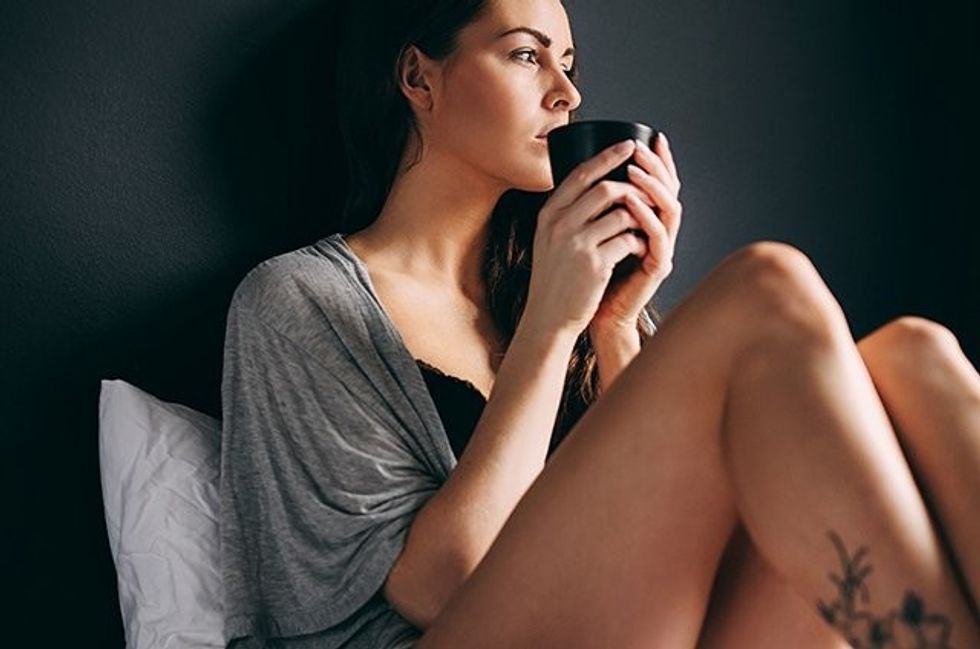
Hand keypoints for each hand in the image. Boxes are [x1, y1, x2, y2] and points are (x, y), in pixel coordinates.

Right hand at [522, 138, 658, 338]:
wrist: (548, 318)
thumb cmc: (554, 279)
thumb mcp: (549, 240)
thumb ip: (566, 214)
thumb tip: (598, 185)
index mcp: (549, 215)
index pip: (581, 173)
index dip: (608, 156)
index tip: (630, 146)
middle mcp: (560, 225)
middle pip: (605, 188)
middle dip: (633, 186)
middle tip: (648, 189)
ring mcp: (577, 244)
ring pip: (622, 213)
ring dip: (640, 216)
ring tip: (644, 225)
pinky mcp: (595, 264)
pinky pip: (628, 240)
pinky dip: (638, 242)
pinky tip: (638, 250)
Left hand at [590, 132, 682, 330]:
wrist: (589, 315)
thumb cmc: (587, 275)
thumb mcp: (591, 232)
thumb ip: (596, 208)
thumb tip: (581, 173)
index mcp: (647, 223)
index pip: (659, 185)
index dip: (659, 161)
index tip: (649, 136)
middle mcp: (660, 234)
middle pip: (670, 191)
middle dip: (657, 166)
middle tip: (640, 147)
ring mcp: (661, 250)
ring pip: (669, 209)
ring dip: (652, 186)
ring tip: (634, 168)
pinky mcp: (656, 268)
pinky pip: (657, 237)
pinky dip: (645, 215)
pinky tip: (630, 201)